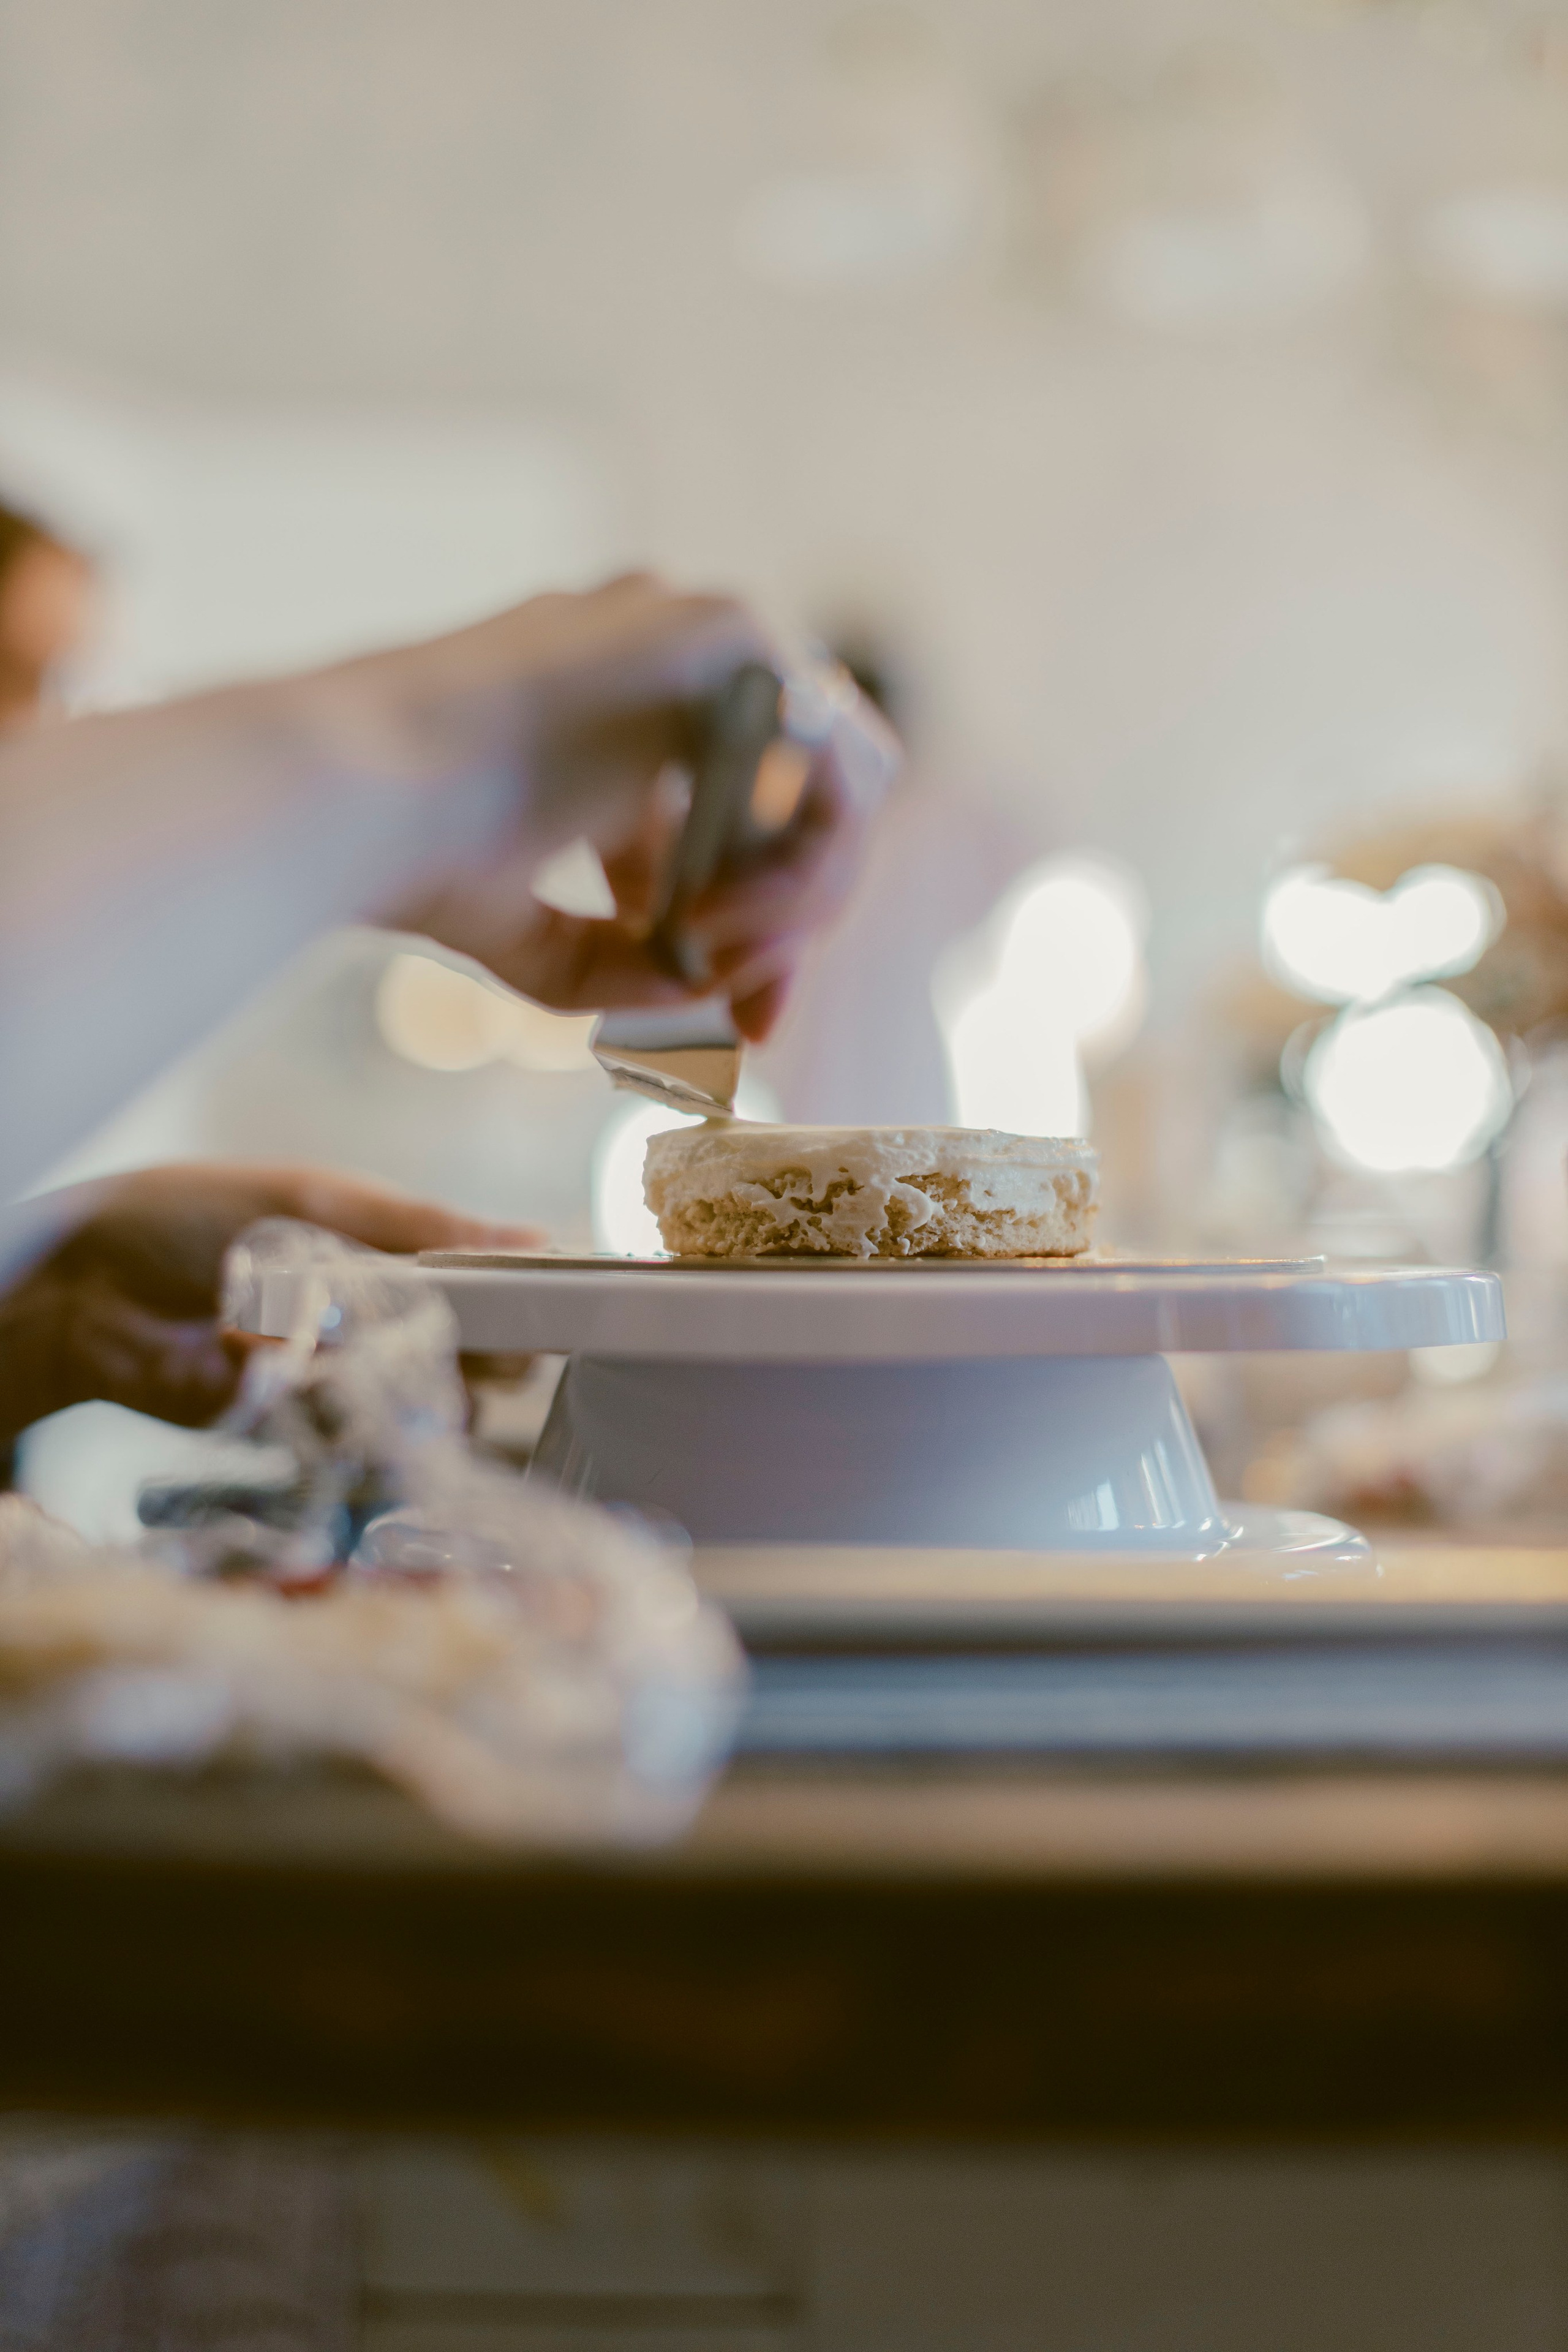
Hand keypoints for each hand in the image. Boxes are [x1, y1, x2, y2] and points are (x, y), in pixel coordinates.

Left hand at [0, 1164, 540, 1448]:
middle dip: (479, 1353)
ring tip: (369, 1352)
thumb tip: (540, 1238)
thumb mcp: (319, 1198)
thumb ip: (426, 1225)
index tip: (557, 1312)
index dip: (520, 1304)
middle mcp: (369, 1320)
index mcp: (386, 1254)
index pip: (483, 1286)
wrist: (82, 1287)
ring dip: (407, 1385)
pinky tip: (302, 1370)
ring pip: (415, 1403)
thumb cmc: (190, 1216)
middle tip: (492, 1348)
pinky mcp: (291, 1428)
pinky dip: (338, 1407)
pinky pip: (349, 1433)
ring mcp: (334, 1378)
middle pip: (463, 1354)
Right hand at [371, 573, 899, 1040]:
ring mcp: (707, 634)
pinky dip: (794, 869)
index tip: (742, 1026)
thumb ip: (633, 958)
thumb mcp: (545, 939)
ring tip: (713, 976)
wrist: (359, 791)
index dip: (759, 927)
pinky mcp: (731, 634)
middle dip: (789, 928)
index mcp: (630, 707)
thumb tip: (707, 994)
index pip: (744, 819)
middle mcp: (678, 660)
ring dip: (788, 908)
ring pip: (824, 794)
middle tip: (753, 1026)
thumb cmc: (417, 858)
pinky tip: (715, 924)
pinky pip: (828, 771)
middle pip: (796, 808)